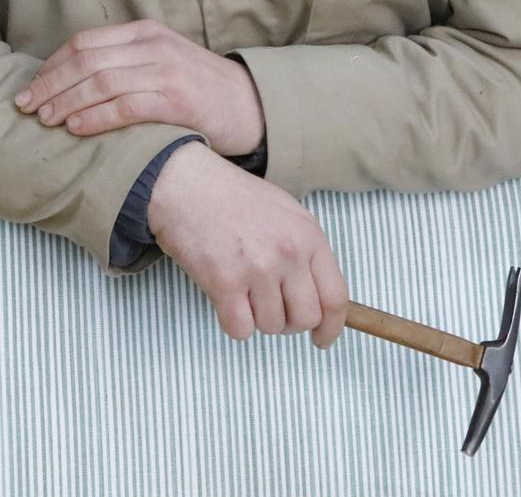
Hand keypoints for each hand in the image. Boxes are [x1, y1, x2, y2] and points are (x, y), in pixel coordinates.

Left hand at [15, 18, 263, 155]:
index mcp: (146, 33)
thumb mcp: (162, 62)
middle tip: (24, 105)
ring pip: (101, 81)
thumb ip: (126, 64)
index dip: (52, 65)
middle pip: (86, 59)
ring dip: (65, 101)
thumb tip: (74, 83)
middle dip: (49, 83)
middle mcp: (153, 46)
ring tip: (44, 119)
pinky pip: (126, 106)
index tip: (32, 86)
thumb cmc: (201, 90)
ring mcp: (166, 71)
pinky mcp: (178, 100)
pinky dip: (96, 116)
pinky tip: (75, 128)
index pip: (85, 42)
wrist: (252, 106)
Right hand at [146, 143, 347, 347]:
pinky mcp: (224, 282)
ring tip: (243, 292)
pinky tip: (226, 299)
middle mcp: (288, 253)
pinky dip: (234, 323)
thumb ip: (306, 251)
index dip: (332, 327)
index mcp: (308, 235)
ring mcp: (257, 268)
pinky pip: (241, 330)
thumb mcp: (285, 212)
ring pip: (272, 326)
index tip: (322, 338)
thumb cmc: (232, 197)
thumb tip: (318, 296)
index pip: (335, 297)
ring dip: (258, 319)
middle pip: (305, 318)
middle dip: (290, 323)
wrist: (185, 182)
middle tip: (273, 309)